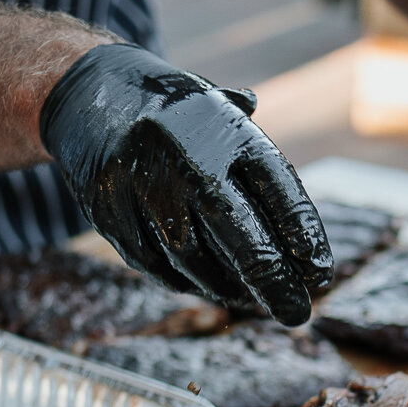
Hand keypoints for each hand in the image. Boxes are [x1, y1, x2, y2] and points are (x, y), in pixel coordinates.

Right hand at [40, 43, 331, 325]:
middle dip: (273, 282)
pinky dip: (185, 282)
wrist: (86, 93)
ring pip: (194, 260)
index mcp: (223, 128)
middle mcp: (184, 158)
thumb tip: (303, 240)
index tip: (321, 274)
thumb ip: (262, 163)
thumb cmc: (175, 115)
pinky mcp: (108, 212)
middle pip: (240, 235)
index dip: (304, 236)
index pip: (278, 189)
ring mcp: (142, 187)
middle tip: (297, 313)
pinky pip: (154, 263)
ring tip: (254, 302)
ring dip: (228, 289)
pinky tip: (209, 288)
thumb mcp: (222, 114)